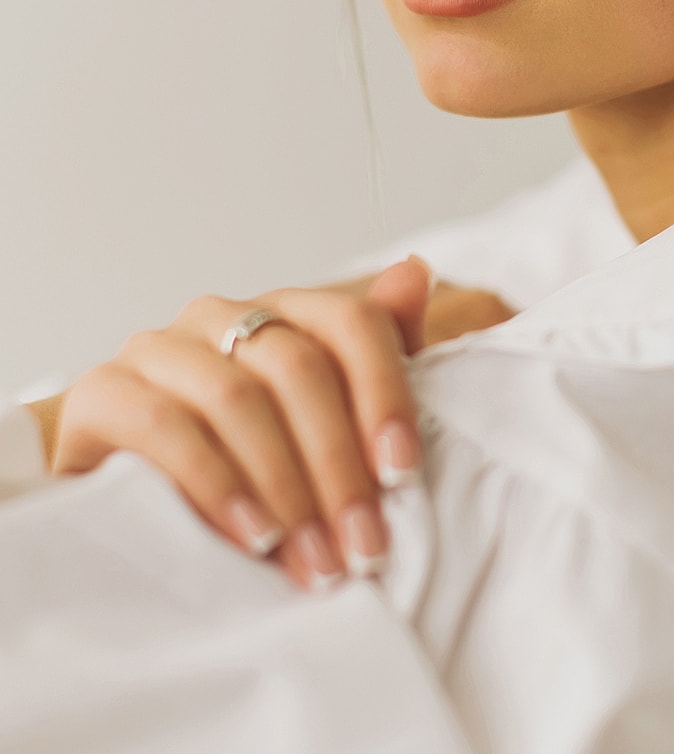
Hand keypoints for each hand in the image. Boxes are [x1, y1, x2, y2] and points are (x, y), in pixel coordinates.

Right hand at [44, 258, 513, 590]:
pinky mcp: (102, 393)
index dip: (385, 394)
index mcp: (281, 311)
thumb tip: (415, 270)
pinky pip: (167, 429)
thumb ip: (379, 349)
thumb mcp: (328, 419)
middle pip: (298, 366)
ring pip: (238, 398)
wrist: (130, 515)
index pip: (351, 323)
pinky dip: (218, 487)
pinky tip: (253, 538)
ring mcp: (156, 348)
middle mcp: (218, 315)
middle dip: (339, 465)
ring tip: (316, 560)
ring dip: (287, 488)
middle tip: (362, 546)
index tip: (404, 473)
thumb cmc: (248, 467)